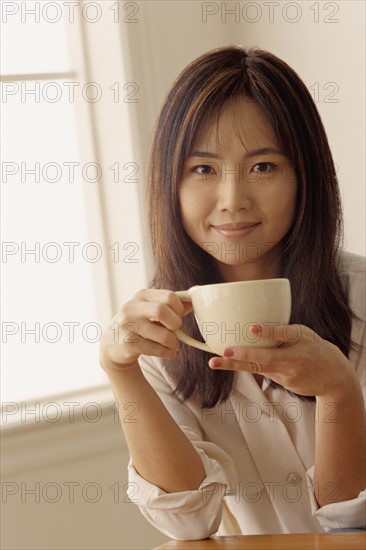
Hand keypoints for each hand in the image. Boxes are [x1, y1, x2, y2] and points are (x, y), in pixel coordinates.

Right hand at [100, 289, 191, 370]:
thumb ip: (172, 304)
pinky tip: (168, 352)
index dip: (180, 308)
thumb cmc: (139, 323)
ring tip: (172, 344)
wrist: (112, 344)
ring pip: (164, 335)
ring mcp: (128, 326)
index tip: (178, 316)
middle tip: (175, 329)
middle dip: (176, 324)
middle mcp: (132, 308)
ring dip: (174, 342)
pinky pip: (158, 350)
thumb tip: (193, 299)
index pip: (169, 296)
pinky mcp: (129, 344)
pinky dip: (168, 353)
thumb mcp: (151, 308)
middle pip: (162, 310)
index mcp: (142, 295)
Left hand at [208, 323, 357, 397]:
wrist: (334, 378)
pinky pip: (261, 370)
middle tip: (225, 351)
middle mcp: (294, 358)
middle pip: (266, 357)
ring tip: (214, 362)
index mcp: (301, 339)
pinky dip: (244, 366)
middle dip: (244, 355)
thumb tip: (253, 324)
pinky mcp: (282, 382)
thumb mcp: (304, 334)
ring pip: (258, 368)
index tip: (252, 328)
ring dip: (234, 366)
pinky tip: (226, 362)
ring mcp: (287, 373)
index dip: (268, 331)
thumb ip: (282, 330)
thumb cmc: (314, 347)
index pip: (285, 334)